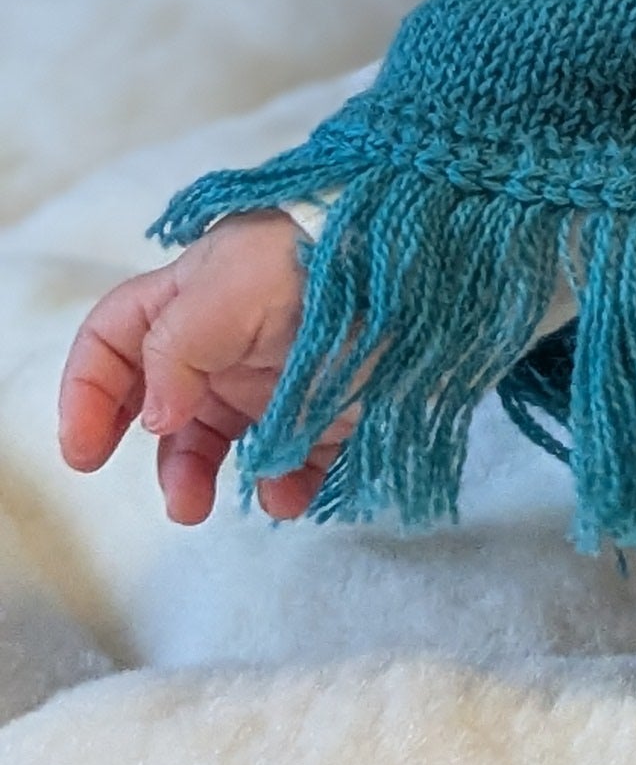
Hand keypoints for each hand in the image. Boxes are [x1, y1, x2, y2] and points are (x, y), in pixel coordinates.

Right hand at [56, 212, 345, 525]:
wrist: (421, 262)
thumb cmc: (317, 257)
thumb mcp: (231, 285)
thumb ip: (177, 348)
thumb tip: (155, 419)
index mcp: (191, 300)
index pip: (115, 342)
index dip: (88, 394)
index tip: (86, 452)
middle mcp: (227, 343)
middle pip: (165, 409)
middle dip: (159, 456)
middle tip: (175, 499)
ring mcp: (277, 377)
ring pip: (222, 443)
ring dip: (204, 479)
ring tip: (202, 508)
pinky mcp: (329, 407)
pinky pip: (295, 460)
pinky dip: (284, 486)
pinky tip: (287, 497)